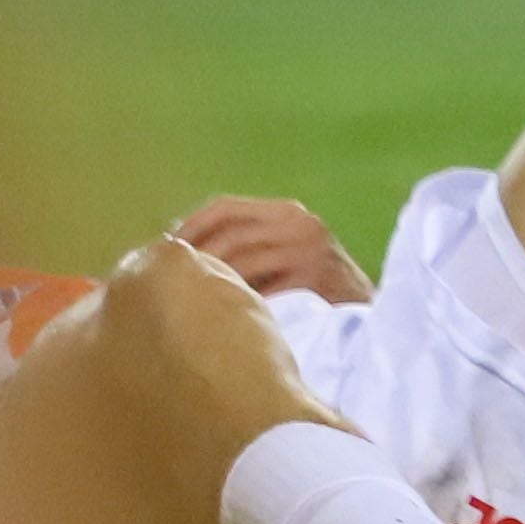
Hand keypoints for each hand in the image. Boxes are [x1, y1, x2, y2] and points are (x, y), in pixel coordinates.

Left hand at [169, 197, 370, 304]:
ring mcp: (309, 249)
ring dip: (209, 281)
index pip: (224, 207)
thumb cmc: (311, 289)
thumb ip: (243, 244)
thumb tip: (172, 248)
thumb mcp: (280, 254)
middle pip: (228, 233)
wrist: (363, 316)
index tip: (161, 252)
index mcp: (288, 212)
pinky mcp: (313, 278)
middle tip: (165, 284)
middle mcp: (300, 223)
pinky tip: (222, 316)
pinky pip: (258, 290)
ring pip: (239, 261)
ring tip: (190, 301)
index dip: (189, 227)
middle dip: (193, 259)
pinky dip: (234, 302)